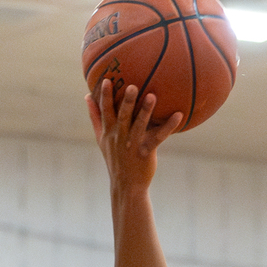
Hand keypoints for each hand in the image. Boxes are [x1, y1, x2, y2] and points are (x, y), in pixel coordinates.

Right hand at [88, 77, 182, 191]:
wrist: (126, 185)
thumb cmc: (115, 158)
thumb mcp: (101, 139)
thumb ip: (95, 117)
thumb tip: (87, 96)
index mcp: (109, 132)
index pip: (105, 111)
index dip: (106, 96)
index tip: (107, 80)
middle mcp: (120, 137)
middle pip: (123, 116)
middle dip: (127, 101)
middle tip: (132, 86)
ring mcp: (133, 145)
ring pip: (139, 126)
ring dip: (146, 111)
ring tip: (152, 96)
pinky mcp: (146, 152)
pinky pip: (158, 137)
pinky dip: (169, 126)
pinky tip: (178, 115)